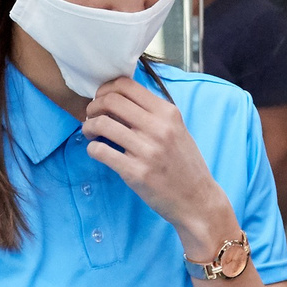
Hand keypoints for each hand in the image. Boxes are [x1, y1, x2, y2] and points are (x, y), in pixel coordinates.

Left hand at [81, 78, 238, 258]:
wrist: (198, 200)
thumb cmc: (185, 165)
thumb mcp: (177, 130)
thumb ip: (152, 114)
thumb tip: (118, 101)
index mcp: (168, 113)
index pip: (127, 85)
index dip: (106, 89)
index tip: (101, 99)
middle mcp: (159, 128)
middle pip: (111, 101)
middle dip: (93, 106)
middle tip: (91, 116)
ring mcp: (147, 150)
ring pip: (102, 124)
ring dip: (88, 126)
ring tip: (90, 133)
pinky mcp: (136, 172)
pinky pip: (100, 151)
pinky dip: (92, 149)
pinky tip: (97, 151)